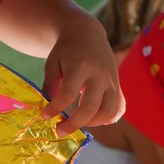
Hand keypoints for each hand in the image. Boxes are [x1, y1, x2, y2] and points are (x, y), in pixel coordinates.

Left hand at [40, 17, 123, 136]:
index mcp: (80, 66)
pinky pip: (119, 108)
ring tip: (77, 123)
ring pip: (109, 111)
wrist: (87, 33)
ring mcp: (111, 81)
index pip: (68, 94)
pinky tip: (94, 119)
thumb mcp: (52, 62)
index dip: (55, 108)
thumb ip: (50, 84)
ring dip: (93, 123)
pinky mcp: (118, 85)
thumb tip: (48, 109)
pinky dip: (109, 118)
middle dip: (73, 123)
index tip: (44, 116)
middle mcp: (99, 75)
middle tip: (59, 130)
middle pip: (90, 107)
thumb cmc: (66, 49)